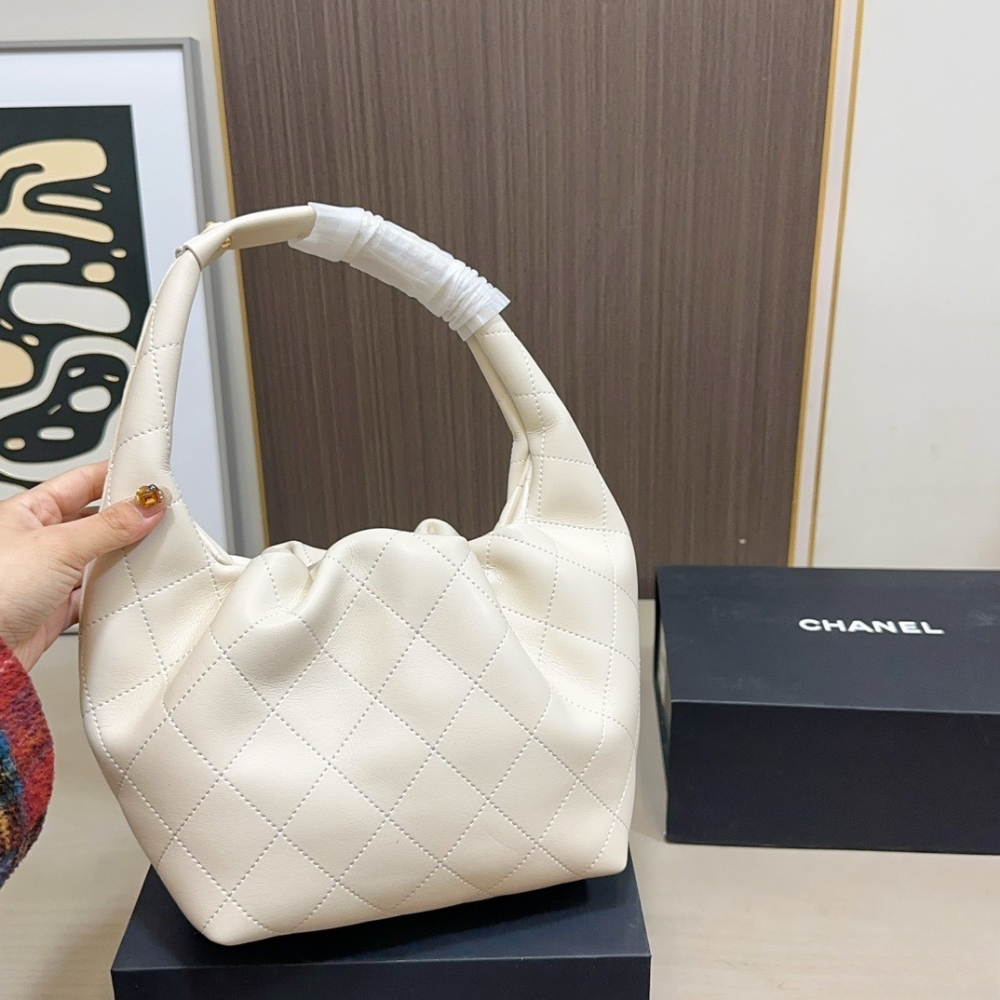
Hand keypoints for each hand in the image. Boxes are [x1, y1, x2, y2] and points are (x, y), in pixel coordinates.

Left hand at [0, 461, 165, 669]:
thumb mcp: (59, 546)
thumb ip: (109, 526)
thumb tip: (147, 506)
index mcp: (27, 511)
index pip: (82, 481)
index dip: (116, 477)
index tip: (150, 481)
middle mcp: (36, 540)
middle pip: (94, 519)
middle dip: (126, 519)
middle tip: (159, 516)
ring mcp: (47, 574)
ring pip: (96, 557)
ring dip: (121, 557)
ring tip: (150, 551)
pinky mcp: (55, 607)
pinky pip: (93, 593)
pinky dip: (113, 591)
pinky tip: (128, 588)